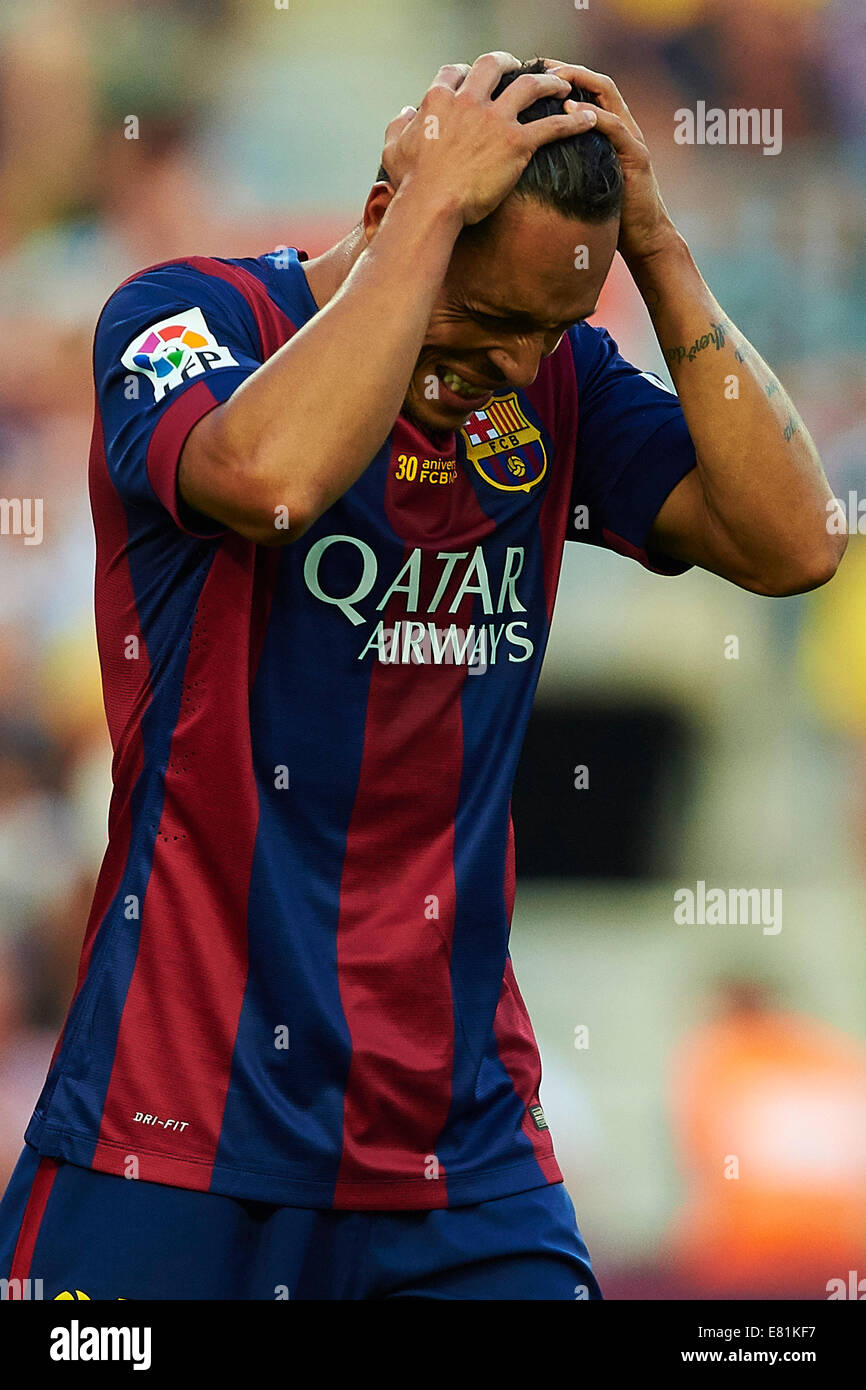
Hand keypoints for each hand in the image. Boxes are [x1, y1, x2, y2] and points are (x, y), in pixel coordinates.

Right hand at [381, 52, 598, 225]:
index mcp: (438, 100)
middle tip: (519, 66)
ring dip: (549, 81)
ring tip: (564, 82)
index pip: (455, 72)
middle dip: (508, 62)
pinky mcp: (516, 143)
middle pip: (493, 66)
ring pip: (529, 86)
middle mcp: (469, 102)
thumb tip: (405, 110)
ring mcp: (494, 120)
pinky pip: (552, 125)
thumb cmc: (410, 184)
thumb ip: (398, 125)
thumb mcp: (393, 149)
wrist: (430, 206)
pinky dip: (574, 121)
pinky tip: (589, 119)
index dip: (465, 72)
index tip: (472, 78)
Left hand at [543, 60, 679, 265]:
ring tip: (553, 80)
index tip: (533, 71)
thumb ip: (567, 164)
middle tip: (540, 67)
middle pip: (596, 82)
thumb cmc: (610, 214)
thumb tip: (528, 162)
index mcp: (609, 130)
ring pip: (607, 95)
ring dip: (579, 83)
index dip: (562, 76)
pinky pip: (615, 127)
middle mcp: (622, 126)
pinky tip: (570, 111)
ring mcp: (631, 138)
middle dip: (568, 71)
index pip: (587, 88)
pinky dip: (593, 116)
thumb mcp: (583, 182)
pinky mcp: (637, 156)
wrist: (644, 238)